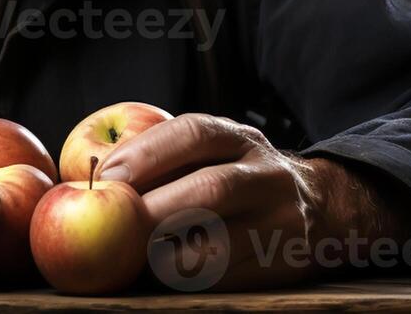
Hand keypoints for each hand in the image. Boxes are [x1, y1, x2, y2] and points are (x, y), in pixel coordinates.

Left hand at [94, 113, 410, 290]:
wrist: (324, 209)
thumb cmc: (237, 178)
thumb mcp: (214, 152)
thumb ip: (165, 159)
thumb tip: (85, 177)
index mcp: (238, 137)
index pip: (193, 133)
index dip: (147, 152)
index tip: (106, 174)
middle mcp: (265, 172)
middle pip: (210, 188)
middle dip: (155, 209)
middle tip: (112, 225)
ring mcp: (280, 219)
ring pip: (221, 241)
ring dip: (169, 253)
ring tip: (134, 257)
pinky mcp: (283, 262)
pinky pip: (229, 276)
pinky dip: (191, 278)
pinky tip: (164, 275)